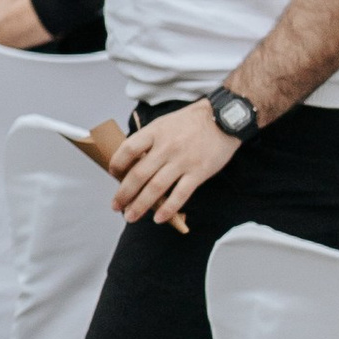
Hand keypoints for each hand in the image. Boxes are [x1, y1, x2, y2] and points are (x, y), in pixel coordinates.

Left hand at [108, 97, 241, 229]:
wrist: (224, 118)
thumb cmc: (191, 122)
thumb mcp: (164, 123)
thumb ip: (148, 140)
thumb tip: (130, 161)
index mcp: (155, 132)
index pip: (128, 150)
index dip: (116, 165)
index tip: (114, 175)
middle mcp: (166, 147)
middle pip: (138, 175)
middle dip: (123, 194)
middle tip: (116, 206)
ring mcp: (182, 161)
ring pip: (156, 188)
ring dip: (140, 205)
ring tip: (130, 217)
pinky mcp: (198, 172)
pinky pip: (180, 195)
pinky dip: (168, 209)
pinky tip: (158, 219)